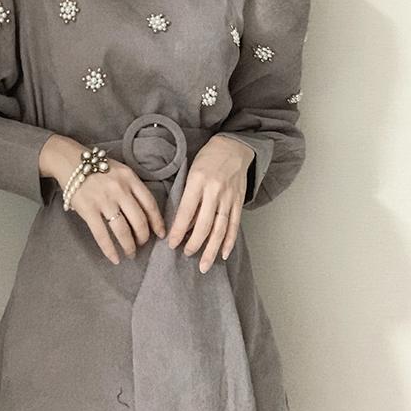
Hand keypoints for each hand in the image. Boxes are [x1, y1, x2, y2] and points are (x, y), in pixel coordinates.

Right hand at [72, 159, 165, 263]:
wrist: (71, 161)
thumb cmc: (99, 168)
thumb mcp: (121, 171)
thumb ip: (133, 187)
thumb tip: (146, 213)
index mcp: (130, 178)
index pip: (150, 204)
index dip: (157, 222)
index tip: (160, 234)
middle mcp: (119, 189)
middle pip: (138, 220)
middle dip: (143, 237)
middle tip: (142, 244)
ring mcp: (104, 200)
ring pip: (122, 230)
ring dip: (129, 246)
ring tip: (130, 254)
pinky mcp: (89, 210)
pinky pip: (102, 235)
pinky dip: (110, 250)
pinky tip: (115, 258)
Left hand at [167, 135, 254, 272]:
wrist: (234, 146)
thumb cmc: (208, 158)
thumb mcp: (192, 172)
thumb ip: (188, 197)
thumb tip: (183, 225)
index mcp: (198, 180)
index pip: (186, 211)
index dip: (178, 230)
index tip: (171, 244)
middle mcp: (214, 190)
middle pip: (204, 224)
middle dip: (194, 243)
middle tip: (186, 254)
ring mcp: (229, 197)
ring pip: (220, 229)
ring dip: (212, 249)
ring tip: (204, 265)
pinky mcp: (239, 201)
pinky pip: (235, 225)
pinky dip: (229, 241)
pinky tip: (223, 254)